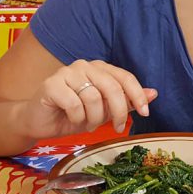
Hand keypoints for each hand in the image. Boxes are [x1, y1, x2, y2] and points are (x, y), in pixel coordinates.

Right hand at [24, 60, 157, 138]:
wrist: (39, 121)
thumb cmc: (72, 115)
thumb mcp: (104, 111)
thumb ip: (127, 101)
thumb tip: (153, 93)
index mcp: (99, 68)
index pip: (125, 77)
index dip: (137, 95)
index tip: (145, 113)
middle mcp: (84, 65)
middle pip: (112, 87)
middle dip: (118, 112)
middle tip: (117, 127)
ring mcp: (66, 73)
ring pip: (93, 98)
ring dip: (94, 118)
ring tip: (87, 124)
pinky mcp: (51, 84)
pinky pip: (74, 104)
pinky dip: (77, 118)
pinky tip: (72, 119)